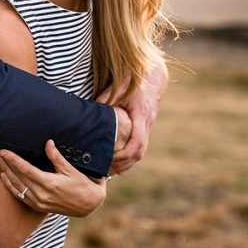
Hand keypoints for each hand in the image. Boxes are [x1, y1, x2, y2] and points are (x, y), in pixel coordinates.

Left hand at [0, 139, 106, 216]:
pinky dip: (11, 186)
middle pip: (18, 177)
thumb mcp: (71, 170)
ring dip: (5, 172)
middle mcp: (41, 195)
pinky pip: (20, 195)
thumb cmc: (82, 185)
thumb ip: (57, 157)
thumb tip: (48, 143)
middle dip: (5, 163)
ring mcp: (38, 202)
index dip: (14, 160)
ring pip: (17, 186)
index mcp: (50, 183)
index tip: (4, 150)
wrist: (88, 205)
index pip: (26, 170)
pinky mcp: (37, 207)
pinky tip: (4, 177)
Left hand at [111, 56, 166, 174]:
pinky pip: (141, 147)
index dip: (126, 153)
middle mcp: (146, 123)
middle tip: (108, 169)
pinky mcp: (146, 127)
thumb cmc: (136, 81)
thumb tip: (93, 106)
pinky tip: (120, 163)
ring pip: (142, 151)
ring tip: (112, 170)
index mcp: (140, 114)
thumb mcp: (121, 85)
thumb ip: (107, 96)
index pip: (137, 141)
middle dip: (125, 163)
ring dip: (128, 163)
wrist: (155, 77)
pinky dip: (131, 157)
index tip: (113, 158)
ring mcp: (148, 126)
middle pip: (140, 151)